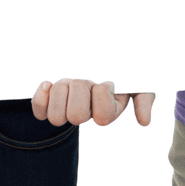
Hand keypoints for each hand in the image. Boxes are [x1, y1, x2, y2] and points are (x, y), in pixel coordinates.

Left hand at [32, 78, 154, 126]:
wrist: (96, 63)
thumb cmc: (120, 75)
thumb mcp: (139, 84)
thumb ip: (145, 99)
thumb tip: (144, 122)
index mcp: (108, 110)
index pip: (103, 116)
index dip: (103, 96)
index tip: (107, 82)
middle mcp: (86, 112)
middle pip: (77, 117)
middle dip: (80, 92)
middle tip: (85, 80)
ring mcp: (67, 108)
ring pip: (57, 117)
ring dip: (61, 92)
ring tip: (69, 82)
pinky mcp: (51, 102)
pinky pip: (39, 111)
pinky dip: (41, 97)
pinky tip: (48, 84)